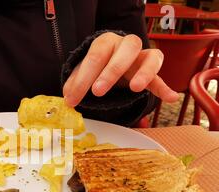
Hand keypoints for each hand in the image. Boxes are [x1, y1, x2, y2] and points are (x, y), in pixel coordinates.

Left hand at [63, 32, 178, 106]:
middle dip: (111, 71)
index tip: (73, 99)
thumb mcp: (81, 74)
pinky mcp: (151, 71)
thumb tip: (68, 100)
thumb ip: (74, 85)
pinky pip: (161, 77)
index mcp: (105, 43)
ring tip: (136, 89)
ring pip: (150, 56)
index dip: (83, 78)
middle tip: (98, 91)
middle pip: (125, 50)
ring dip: (144, 73)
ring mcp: (141, 57)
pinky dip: (165, 88)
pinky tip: (171, 98)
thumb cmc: (95, 68)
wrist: (109, 65)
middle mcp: (125, 45)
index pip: (95, 57)